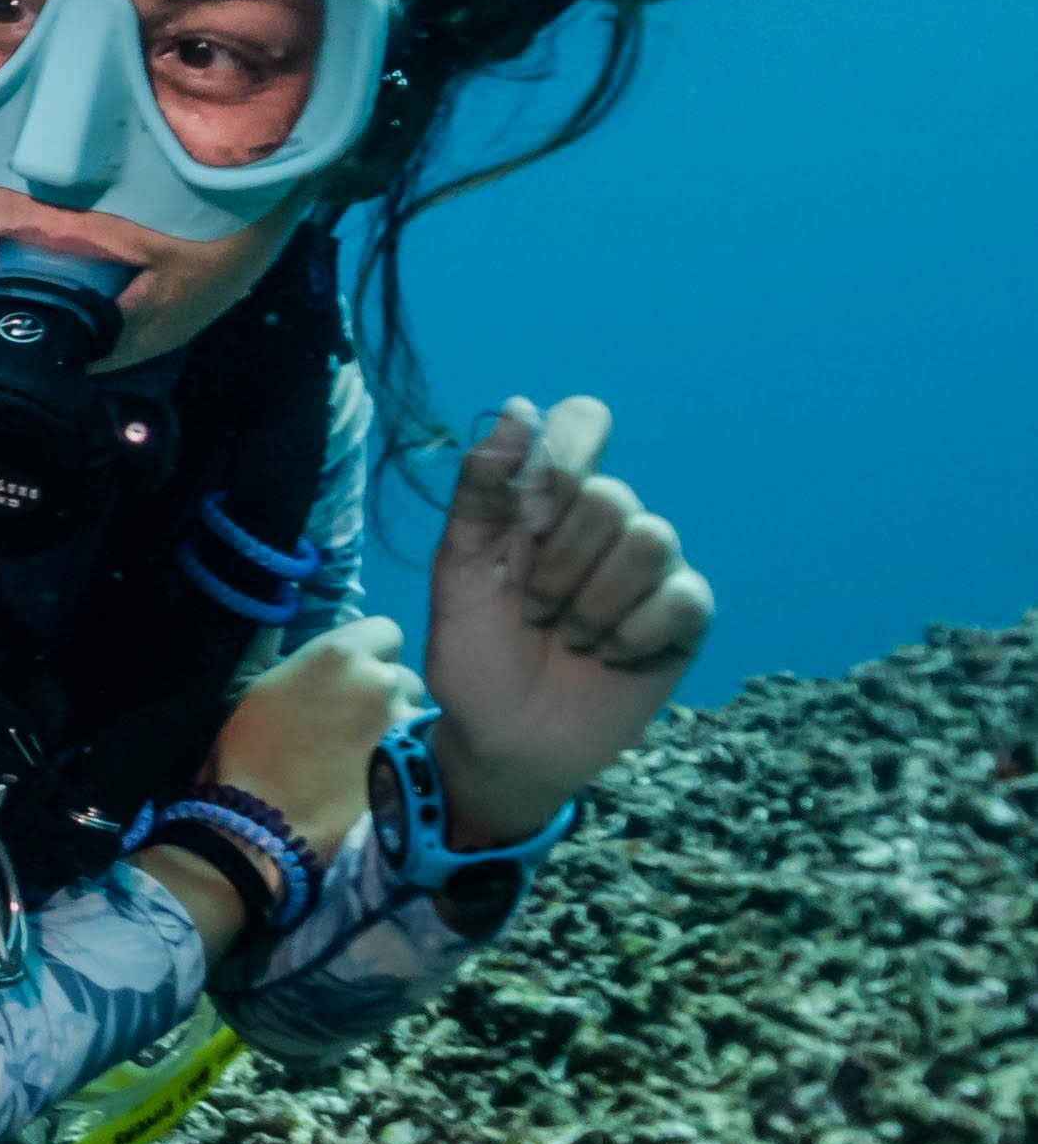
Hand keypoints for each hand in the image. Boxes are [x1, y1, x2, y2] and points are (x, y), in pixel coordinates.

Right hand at [204, 614, 415, 848]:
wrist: (264, 827)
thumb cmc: (248, 754)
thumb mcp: (262, 691)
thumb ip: (306, 670)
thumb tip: (328, 671)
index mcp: (339, 653)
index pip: (384, 630)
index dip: (369, 652)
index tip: (351, 676)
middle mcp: (382, 680)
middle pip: (404, 675)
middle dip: (386, 692)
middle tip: (358, 720)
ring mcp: (405, 726)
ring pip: (418, 714)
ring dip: (399, 727)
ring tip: (370, 754)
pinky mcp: (417, 767)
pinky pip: (422, 752)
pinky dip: (406, 760)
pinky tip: (383, 776)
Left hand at [425, 395, 711, 843]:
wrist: (503, 736)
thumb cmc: (476, 652)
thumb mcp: (457, 569)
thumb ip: (481, 490)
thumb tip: (518, 407)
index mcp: (548, 500)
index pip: (582, 422)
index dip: (564, 455)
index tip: (530, 514)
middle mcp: (606, 522)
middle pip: (610, 496)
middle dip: (557, 565)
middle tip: (533, 610)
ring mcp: (651, 568)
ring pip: (651, 540)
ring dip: (592, 603)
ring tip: (569, 636)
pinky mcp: (685, 616)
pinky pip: (681, 597)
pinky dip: (633, 633)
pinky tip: (608, 656)